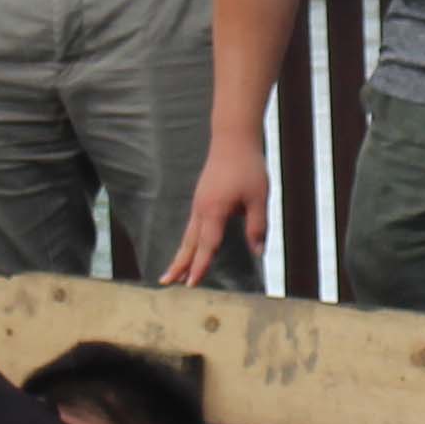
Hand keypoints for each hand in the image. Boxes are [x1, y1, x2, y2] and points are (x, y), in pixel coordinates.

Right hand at [159, 134, 270, 288]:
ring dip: (182, 254)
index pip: (207, 245)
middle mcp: (201, 209)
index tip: (190, 285)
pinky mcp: (201, 198)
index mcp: (214, 211)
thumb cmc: (248, 167)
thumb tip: (258, 252)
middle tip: (165, 283)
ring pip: (188, 235)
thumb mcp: (259, 198)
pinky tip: (191, 248)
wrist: (233, 138)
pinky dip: (189, 241)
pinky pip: (193, 225)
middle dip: (179, 265)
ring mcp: (199, 203)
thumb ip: (258, 226)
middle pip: (189, 243)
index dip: (200, 266)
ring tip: (174, 272)